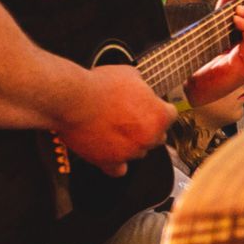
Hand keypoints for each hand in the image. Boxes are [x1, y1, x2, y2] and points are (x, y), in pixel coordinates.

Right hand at [57, 65, 174, 167]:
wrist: (74, 100)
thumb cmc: (100, 86)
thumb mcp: (130, 74)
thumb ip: (142, 86)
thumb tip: (141, 86)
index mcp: (160, 116)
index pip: (170, 115)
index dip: (157, 108)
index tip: (148, 106)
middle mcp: (150, 137)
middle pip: (157, 136)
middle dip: (146, 127)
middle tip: (128, 117)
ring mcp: (131, 152)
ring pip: (139, 152)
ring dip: (130, 143)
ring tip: (113, 128)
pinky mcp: (110, 162)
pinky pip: (118, 170)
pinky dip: (115, 162)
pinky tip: (109, 151)